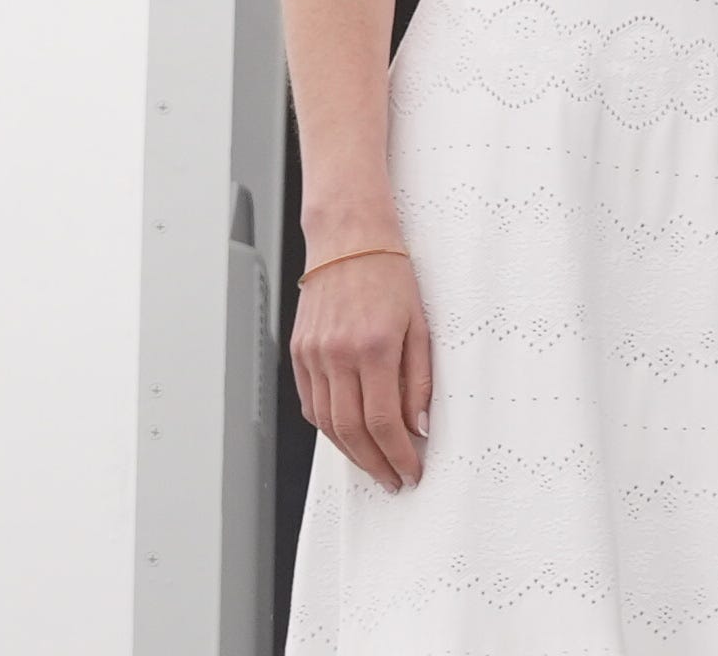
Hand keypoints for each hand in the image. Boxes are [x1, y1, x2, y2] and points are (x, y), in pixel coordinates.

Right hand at [291, 248, 431, 490]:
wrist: (349, 238)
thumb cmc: (389, 274)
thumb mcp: (419, 324)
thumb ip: (419, 379)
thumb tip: (418, 426)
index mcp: (372, 347)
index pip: (382, 422)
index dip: (398, 455)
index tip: (411, 470)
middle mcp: (337, 354)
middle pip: (351, 431)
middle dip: (375, 464)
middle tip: (393, 479)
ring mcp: (313, 354)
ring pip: (327, 424)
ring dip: (351, 453)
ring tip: (374, 465)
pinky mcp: (299, 351)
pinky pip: (310, 403)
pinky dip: (328, 427)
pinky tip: (347, 436)